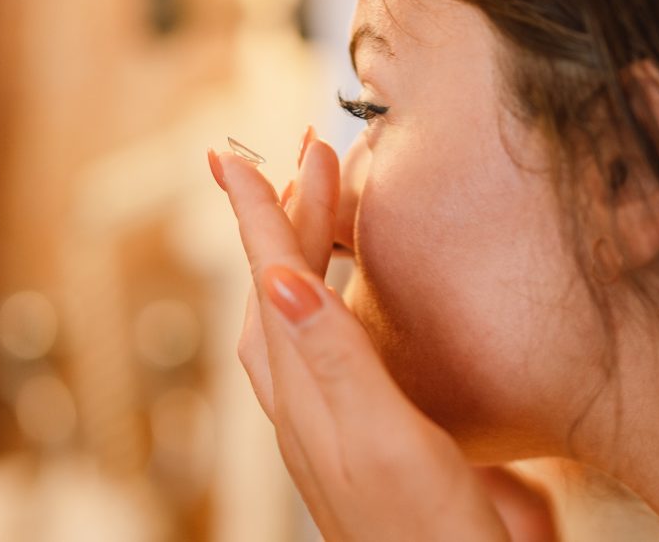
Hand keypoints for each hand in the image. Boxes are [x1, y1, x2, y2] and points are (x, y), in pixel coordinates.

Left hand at [208, 132, 556, 541]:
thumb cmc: (426, 534)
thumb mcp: (385, 440)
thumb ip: (336, 360)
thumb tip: (280, 279)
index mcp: (307, 393)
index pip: (271, 282)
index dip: (257, 214)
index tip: (231, 156)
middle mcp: (306, 400)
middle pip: (278, 288)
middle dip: (287, 214)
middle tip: (308, 154)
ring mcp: (328, 414)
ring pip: (294, 312)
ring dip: (302, 248)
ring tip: (320, 201)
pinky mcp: (360, 426)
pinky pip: (324, 340)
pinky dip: (329, 292)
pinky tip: (349, 290)